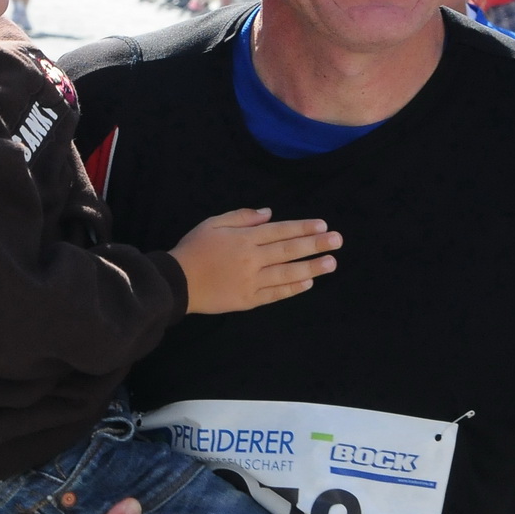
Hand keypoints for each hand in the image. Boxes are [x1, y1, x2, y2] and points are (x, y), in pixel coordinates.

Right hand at [170, 207, 340, 313]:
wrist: (176, 283)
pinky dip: (292, 289)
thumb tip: (269, 213)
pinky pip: (275, 294)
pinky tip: (308, 282)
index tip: (322, 226)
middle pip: (288, 250)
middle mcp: (251, 259)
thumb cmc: (194, 249)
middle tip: (337, 241)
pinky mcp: (248, 300)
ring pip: (287, 274)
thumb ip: (242, 217)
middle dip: (315, 245)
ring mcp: (251, 281)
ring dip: (311, 268)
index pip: (280, 231)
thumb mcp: (213, 224)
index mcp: (244, 239)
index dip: (303, 228)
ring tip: (331, 263)